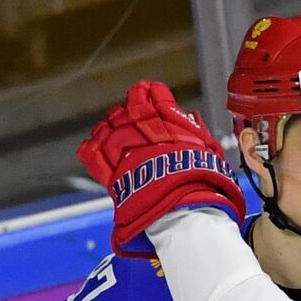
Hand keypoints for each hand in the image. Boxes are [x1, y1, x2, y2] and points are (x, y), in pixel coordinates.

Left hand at [77, 81, 245, 256]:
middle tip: (134, 120)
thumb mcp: (209, 150)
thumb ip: (197, 131)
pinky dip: (92, 148)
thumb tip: (192, 118)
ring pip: (108, 127)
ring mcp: (124, 148)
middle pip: (128, 108)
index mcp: (168, 120)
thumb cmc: (204, 182)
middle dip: (130, 112)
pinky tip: (94, 147)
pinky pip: (91, 153)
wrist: (186, 208)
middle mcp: (143, 129)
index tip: (151, 93)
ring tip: (114, 133)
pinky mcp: (112, 171)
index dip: (152, 93)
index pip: (155, 93)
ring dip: (111, 128)